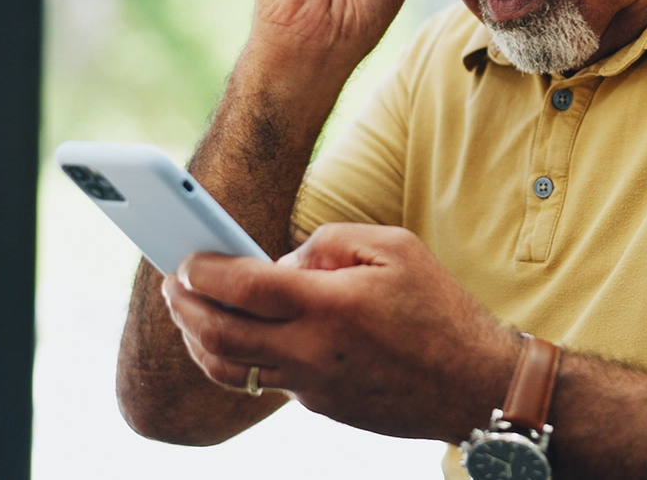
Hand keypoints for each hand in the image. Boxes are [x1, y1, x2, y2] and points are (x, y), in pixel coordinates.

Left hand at [162, 224, 520, 441]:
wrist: (473, 383)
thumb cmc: (439, 308)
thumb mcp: (395, 248)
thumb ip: (331, 241)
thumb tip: (283, 259)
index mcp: (329, 305)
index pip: (242, 286)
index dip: (203, 270)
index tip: (186, 257)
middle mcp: (312, 350)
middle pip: (219, 335)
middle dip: (184, 307)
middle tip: (173, 284)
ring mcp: (312, 385)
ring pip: (231, 369)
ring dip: (198, 340)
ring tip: (189, 313)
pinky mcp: (320, 405)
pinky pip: (267, 380)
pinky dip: (239, 357)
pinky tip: (238, 335)